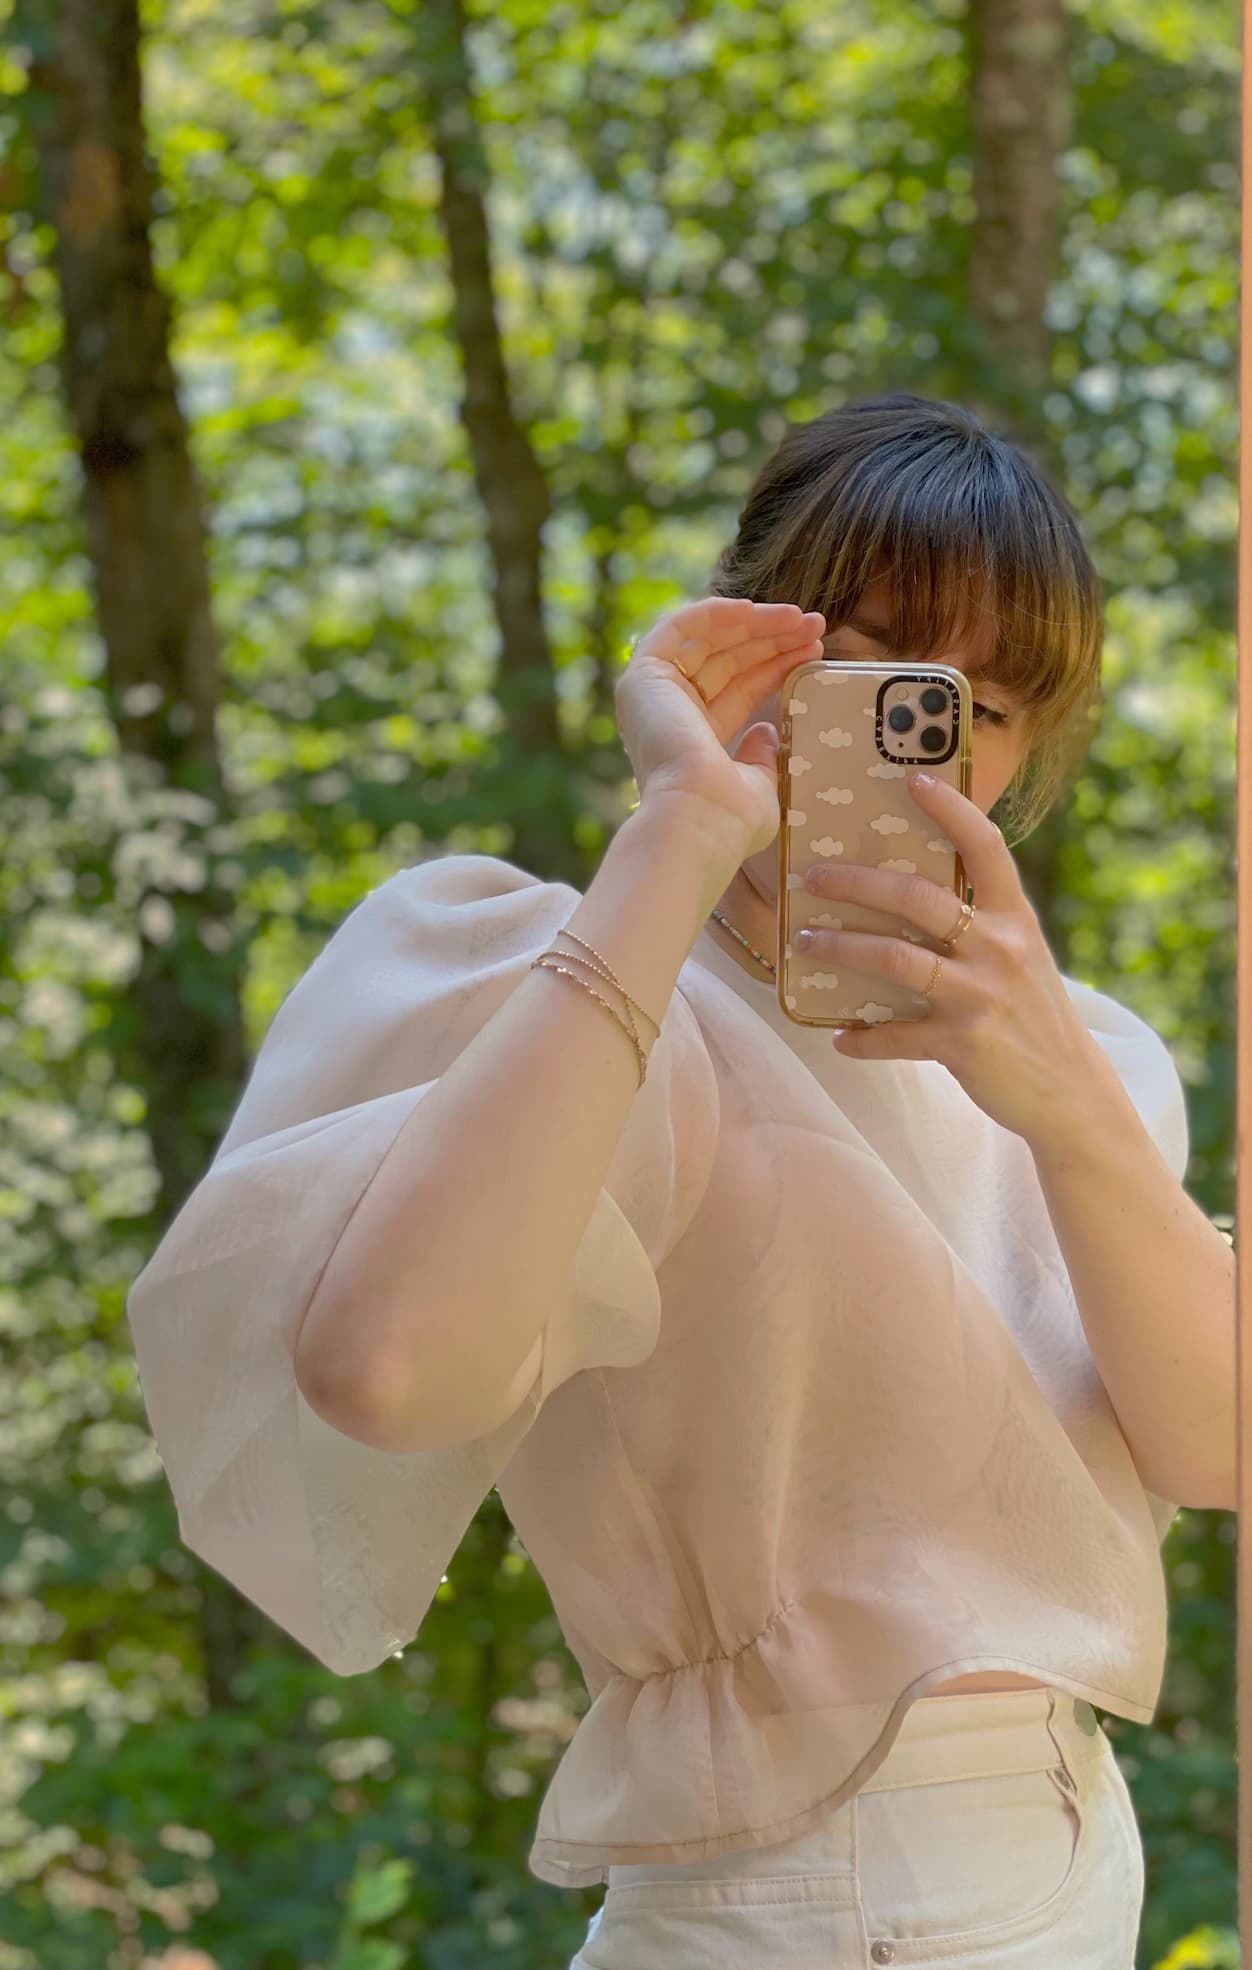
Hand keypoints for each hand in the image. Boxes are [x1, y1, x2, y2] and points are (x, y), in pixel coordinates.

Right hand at [617, 597, 825, 856]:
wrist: (699, 817)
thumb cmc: (730, 816)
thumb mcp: (760, 784)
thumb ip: (763, 757)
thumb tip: (767, 732)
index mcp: (695, 742)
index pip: (739, 689)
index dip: (776, 666)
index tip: (814, 650)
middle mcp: (671, 715)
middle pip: (727, 661)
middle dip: (773, 641)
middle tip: (816, 627)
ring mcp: (654, 695)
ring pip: (708, 641)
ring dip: (755, 624)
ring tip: (802, 619)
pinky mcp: (644, 676)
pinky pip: (677, 628)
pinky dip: (713, 613)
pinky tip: (754, 610)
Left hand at [797, 771, 1102, 1145]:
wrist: (1072, 1092)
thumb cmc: (1033, 1015)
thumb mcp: (1021, 956)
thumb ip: (981, 923)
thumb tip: (909, 893)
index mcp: (1016, 918)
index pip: (985, 847)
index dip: (950, 809)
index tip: (912, 779)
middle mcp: (1000, 948)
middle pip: (917, 897)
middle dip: (856, 882)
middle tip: (812, 876)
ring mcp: (980, 996)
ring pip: (895, 958)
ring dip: (842, 948)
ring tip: (804, 942)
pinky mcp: (962, 1044)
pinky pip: (895, 1035)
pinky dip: (862, 1038)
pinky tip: (841, 1037)